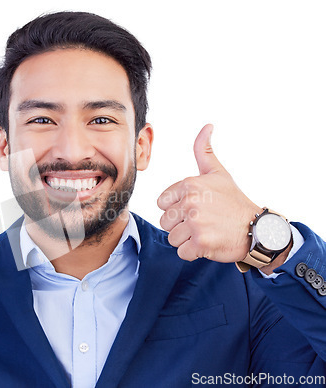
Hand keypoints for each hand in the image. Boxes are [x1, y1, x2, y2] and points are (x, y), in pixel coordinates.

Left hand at [157, 124, 261, 262]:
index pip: (162, 204)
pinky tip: (209, 244)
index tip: (196, 208)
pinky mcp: (201, 242)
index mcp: (190, 184)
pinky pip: (182, 252)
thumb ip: (204, 151)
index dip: (177, 209)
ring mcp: (196, 223)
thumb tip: (207, 126)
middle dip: (181, 226)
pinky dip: (194, 253)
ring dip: (187, 240)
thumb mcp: (218, 173)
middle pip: (165, 222)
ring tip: (206, 232)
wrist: (257, 229)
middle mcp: (191, 201)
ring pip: (172, 238)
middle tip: (203, 222)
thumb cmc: (233, 201)